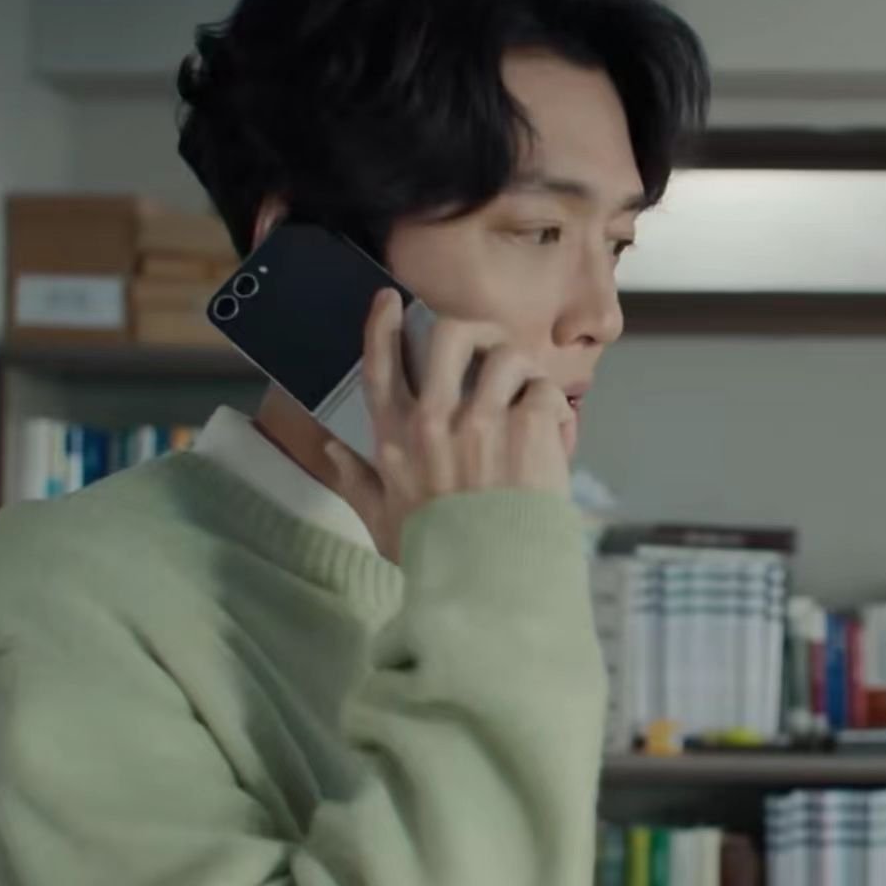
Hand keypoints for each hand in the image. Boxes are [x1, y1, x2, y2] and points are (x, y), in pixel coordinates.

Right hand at [324, 290, 574, 559]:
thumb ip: (356, 481)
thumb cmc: (436, 558)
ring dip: (522, 370)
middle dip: (473, 331)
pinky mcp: (527, 428)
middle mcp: (433, 420)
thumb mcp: (381, 521)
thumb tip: (330, 451)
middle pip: (447, 336)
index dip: (382, 325)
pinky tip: (555, 432)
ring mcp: (482, 420)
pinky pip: (544, 392)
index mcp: (395, 439)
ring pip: (504, 355)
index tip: (388, 300)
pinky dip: (554, 407)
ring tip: (531, 396)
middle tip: (490, 348)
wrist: (490, 585)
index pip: (379, 364)